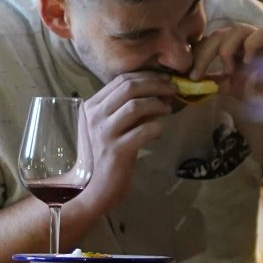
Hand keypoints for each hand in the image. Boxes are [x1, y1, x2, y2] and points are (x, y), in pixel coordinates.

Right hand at [73, 72, 177, 222]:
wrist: (92, 187)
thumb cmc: (102, 155)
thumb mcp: (108, 127)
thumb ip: (124, 109)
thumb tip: (155, 92)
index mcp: (91, 106)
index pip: (120, 80)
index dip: (146, 76)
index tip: (163, 79)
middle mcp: (94, 116)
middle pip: (129, 88)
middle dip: (156, 84)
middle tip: (172, 89)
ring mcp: (104, 133)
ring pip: (136, 105)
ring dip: (157, 104)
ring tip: (168, 108)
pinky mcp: (116, 150)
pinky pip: (144, 130)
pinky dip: (157, 126)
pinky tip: (160, 130)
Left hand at [188, 20, 262, 117]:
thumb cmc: (258, 87)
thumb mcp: (230, 86)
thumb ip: (213, 81)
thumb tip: (190, 83)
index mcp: (228, 44)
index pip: (206, 43)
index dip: (195, 57)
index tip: (188, 76)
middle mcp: (239, 36)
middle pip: (215, 36)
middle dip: (203, 56)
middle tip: (196, 76)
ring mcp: (254, 34)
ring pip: (233, 32)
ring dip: (226, 52)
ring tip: (229, 71)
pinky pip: (256, 35)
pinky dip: (250, 48)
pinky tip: (249, 63)